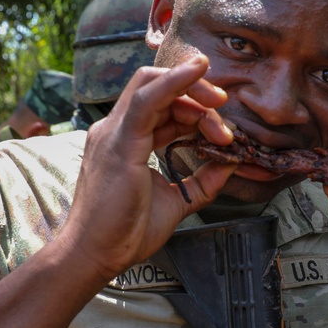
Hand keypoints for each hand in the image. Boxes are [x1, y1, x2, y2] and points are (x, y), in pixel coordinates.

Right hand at [57, 57, 235, 283]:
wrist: (96, 256)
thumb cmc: (126, 232)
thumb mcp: (177, 200)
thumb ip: (202, 180)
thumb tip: (231, 162)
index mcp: (126, 140)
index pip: (161, 105)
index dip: (195, 108)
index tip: (223, 132)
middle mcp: (116, 130)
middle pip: (158, 87)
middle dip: (196, 91)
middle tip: (224, 109)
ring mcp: (114, 133)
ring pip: (153, 85)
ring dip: (192, 88)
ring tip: (219, 104)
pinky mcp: (120, 143)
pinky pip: (147, 99)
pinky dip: (174, 81)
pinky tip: (196, 71)